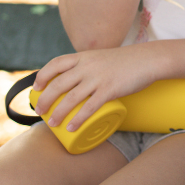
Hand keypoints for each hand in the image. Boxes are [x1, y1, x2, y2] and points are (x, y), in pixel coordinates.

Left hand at [33, 45, 159, 130]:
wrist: (148, 59)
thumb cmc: (126, 61)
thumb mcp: (102, 57)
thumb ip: (88, 65)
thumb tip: (76, 80)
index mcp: (84, 57)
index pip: (56, 63)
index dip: (43, 76)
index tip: (37, 87)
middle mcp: (88, 66)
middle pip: (58, 84)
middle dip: (45, 100)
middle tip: (40, 111)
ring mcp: (98, 78)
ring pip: (70, 98)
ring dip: (58, 113)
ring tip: (52, 124)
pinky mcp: (110, 90)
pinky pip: (89, 108)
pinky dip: (78, 119)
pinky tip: (72, 128)